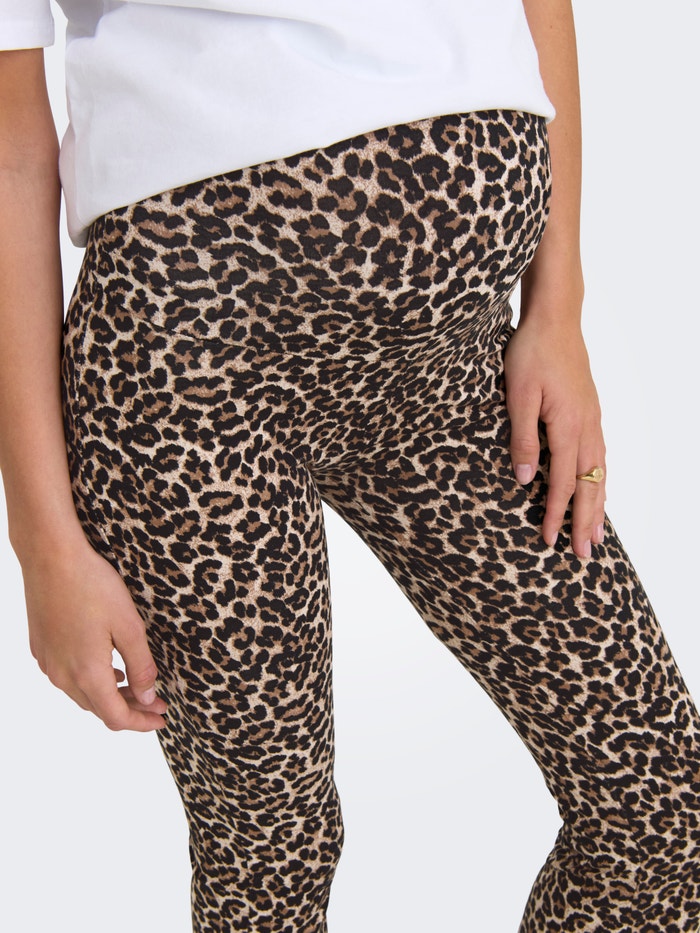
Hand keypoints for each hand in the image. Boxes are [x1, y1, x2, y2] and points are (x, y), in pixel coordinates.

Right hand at [22, 537, 166, 731]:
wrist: (51, 558)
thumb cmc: (93, 586)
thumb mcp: (130, 626)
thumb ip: (141, 666)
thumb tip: (148, 697)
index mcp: (87, 673)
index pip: (115, 717)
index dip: (141, 723)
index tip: (162, 719)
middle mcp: (62, 675)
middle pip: (98, 708)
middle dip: (130, 709)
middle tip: (156, 701)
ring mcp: (48, 662)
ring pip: (82, 693)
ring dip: (109, 694)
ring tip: (135, 685)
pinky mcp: (40, 648)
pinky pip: (68, 676)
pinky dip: (91, 679)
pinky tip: (107, 666)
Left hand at [503, 314, 605, 557]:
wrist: (555, 319)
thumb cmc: (531, 353)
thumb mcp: (517, 395)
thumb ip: (522, 439)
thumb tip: (526, 480)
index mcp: (568, 426)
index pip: (563, 482)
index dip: (556, 514)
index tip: (549, 540)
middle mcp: (587, 427)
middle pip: (590, 485)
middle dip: (585, 522)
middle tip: (585, 555)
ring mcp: (593, 420)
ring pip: (600, 473)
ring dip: (598, 506)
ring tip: (597, 534)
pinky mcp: (590, 412)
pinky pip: (600, 457)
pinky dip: (600, 481)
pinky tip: (597, 489)